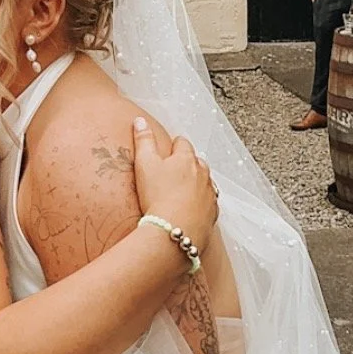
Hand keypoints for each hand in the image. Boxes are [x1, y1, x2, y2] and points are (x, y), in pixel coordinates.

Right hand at [132, 118, 218, 252]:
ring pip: (206, 183)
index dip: (174, 146)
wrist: (172, 233)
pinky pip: (209, 204)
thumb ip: (143, 140)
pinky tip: (191, 210)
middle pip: (197, 162)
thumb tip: (140, 120)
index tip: (168, 150)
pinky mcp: (212, 214)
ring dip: (197, 183)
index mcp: (186, 159)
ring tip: (183, 190)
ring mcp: (210, 195)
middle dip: (188, 164)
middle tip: (174, 171)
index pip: (183, 143)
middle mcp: (203, 174)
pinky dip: (201, 204)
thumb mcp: (144, 164)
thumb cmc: (157, 197)